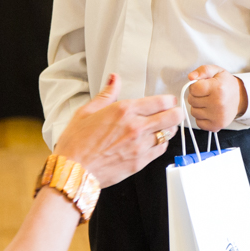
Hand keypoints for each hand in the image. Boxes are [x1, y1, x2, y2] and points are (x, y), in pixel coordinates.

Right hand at [53, 74, 180, 186]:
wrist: (74, 171)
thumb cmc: (76, 143)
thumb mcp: (87, 111)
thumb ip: (106, 94)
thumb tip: (114, 79)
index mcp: (124, 111)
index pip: (161, 101)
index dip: (169, 100)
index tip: (168, 101)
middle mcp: (135, 127)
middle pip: (172, 116)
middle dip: (176, 113)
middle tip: (172, 112)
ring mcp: (140, 146)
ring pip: (169, 133)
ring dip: (169, 129)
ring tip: (162, 127)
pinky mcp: (140, 162)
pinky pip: (161, 150)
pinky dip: (161, 144)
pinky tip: (154, 141)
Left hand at [185, 65, 246, 131]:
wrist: (239, 98)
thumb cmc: (225, 84)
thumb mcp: (216, 71)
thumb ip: (203, 70)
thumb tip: (191, 77)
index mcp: (218, 88)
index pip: (193, 89)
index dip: (195, 86)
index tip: (202, 86)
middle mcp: (218, 104)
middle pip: (192, 100)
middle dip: (196, 96)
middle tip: (206, 94)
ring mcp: (217, 116)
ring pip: (194, 112)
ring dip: (198, 107)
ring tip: (208, 102)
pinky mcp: (216, 126)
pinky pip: (199, 123)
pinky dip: (201, 118)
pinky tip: (209, 112)